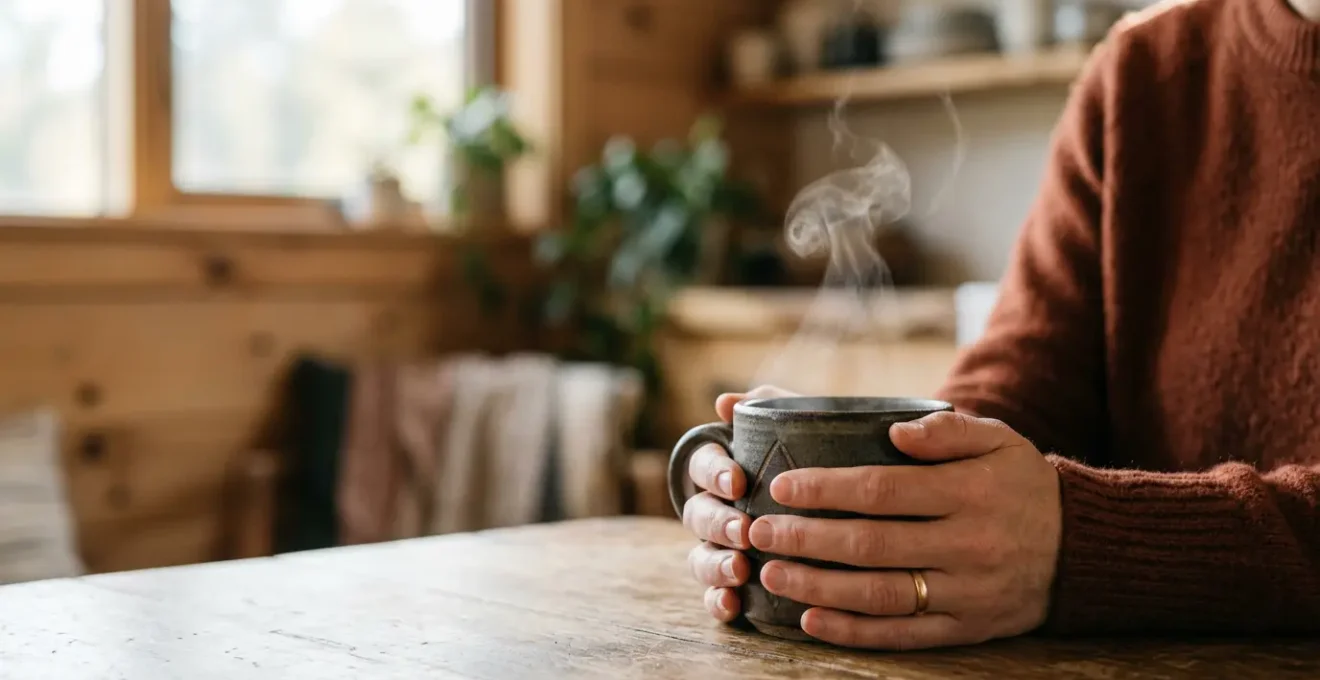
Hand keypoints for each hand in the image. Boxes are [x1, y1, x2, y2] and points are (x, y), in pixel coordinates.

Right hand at [683, 385, 797, 622]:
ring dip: (714, 563)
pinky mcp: (734, 584)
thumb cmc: (810, 459)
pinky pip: (714, 596)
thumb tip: (725, 402)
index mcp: (724, 469)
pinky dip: (716, 601)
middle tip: (743, 530)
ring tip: (738, 570)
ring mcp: (721, 549)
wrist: (843, 505)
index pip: (703, 464)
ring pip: (700, 556)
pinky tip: (732, 605)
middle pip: (698, 513)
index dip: (714, 472)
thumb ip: (767, 407)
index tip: (737, 481)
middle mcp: (715, 510)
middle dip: (717, 522)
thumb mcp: (796, 428)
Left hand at [749, 412, 1060, 649]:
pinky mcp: (967, 628)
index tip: (781, 486)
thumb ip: (945, 430)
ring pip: (880, 594)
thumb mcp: (997, 440)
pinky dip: (853, 631)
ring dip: (818, 586)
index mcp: (970, 492)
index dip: (826, 489)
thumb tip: (892, 430)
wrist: (1080, 547)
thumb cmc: (1020, 483)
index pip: (883, 491)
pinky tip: (811, 619)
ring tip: (771, 572)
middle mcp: (968, 545)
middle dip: (806, 538)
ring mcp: (967, 593)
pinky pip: (903, 635)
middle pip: (871, 545)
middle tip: (757, 531)